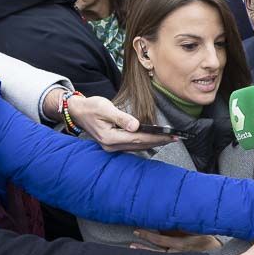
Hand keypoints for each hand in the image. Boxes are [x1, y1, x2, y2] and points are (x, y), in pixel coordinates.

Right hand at [48, 92, 173, 151]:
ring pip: (137, 147)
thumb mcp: (105, 108)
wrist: (78, 112)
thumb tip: (135, 126)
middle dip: (159, 141)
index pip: (138, 139)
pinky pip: (133, 145)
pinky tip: (154, 139)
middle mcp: (111, 145)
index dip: (155, 138)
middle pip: (140, 145)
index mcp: (109, 137)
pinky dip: (145, 142)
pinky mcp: (113, 144)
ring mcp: (112, 147)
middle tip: (176, 138)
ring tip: (169, 139)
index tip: (170, 135)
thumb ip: (121, 117)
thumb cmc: (91, 107)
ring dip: (154, 143)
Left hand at [131, 229, 221, 253]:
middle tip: (131, 242)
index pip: (160, 240)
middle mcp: (175, 250)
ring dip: (145, 249)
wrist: (213, 245)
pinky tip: (145, 247)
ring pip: (157, 252)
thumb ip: (180, 224)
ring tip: (133, 246)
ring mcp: (175, 252)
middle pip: (155, 249)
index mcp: (179, 244)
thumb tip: (166, 217)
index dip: (148, 235)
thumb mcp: (193, 227)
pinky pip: (162, 250)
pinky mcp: (176, 251)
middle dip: (143, 246)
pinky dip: (153, 249)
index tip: (138, 230)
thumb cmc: (204, 234)